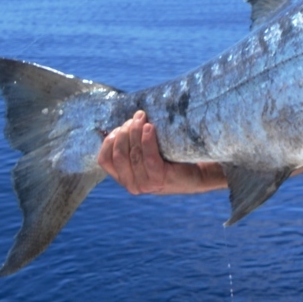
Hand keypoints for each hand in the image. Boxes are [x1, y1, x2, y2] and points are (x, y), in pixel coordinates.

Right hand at [97, 110, 221, 194]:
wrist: (198, 173)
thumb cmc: (170, 159)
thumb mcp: (146, 155)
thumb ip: (133, 145)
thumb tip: (126, 121)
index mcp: (124, 178)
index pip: (104, 160)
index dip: (110, 140)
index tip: (121, 126)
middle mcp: (131, 185)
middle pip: (118, 154)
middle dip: (125, 132)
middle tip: (138, 117)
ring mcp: (145, 184)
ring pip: (132, 154)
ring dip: (136, 132)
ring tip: (143, 118)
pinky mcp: (160, 179)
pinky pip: (148, 158)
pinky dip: (147, 141)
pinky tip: (151, 128)